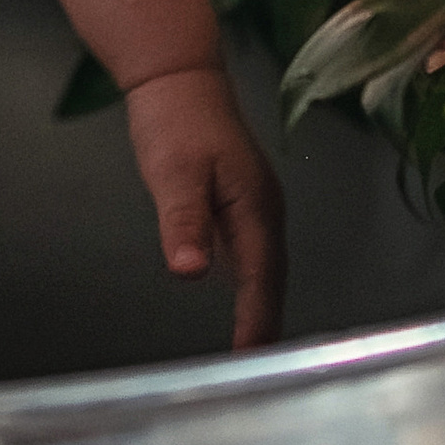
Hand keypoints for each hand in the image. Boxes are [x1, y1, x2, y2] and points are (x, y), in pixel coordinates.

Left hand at [123, 64, 285, 351]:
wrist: (176, 74)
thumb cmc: (175, 119)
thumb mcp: (173, 172)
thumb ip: (183, 222)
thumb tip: (190, 272)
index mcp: (255, 205)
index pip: (261, 276)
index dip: (256, 319)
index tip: (250, 359)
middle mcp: (264, 209)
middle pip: (271, 277)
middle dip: (266, 322)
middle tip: (254, 369)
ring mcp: (255, 205)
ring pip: (265, 266)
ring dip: (260, 305)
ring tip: (252, 348)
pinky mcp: (241, 201)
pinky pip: (252, 252)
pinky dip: (250, 283)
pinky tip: (240, 300)